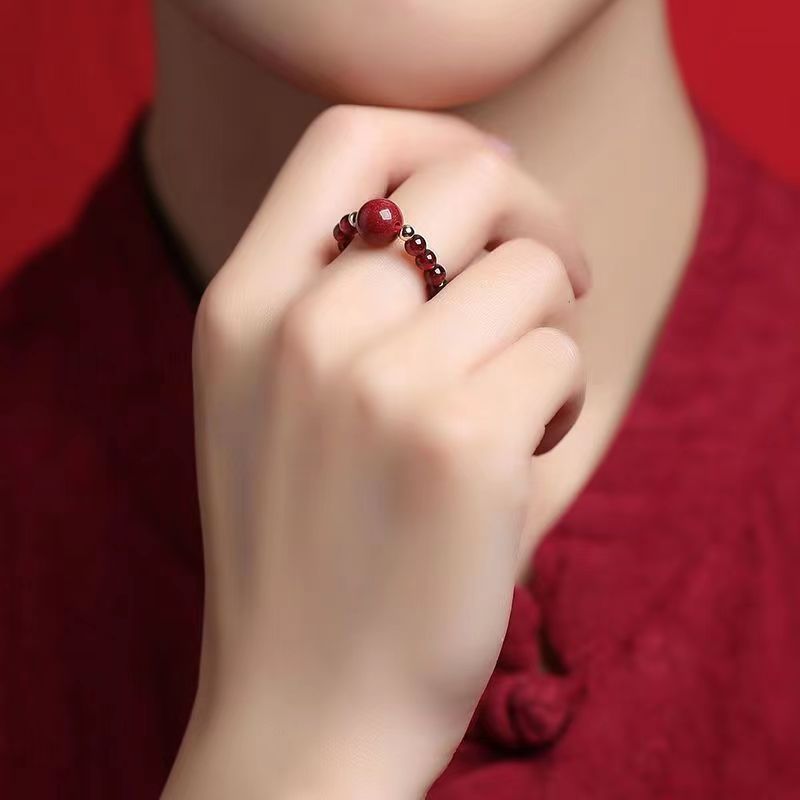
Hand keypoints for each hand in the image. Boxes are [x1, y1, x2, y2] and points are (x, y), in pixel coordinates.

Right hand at [163, 105, 588, 799]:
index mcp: (242, 308)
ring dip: (544, 332)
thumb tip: (467, 195)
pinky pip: (560, 360)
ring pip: (532, 273)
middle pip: (466, 181)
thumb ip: (339, 293)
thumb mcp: (269, 400)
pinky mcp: (463, 444)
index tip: (491, 183)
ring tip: (511, 408)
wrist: (305, 704)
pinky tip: (519, 463)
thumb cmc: (305, 549)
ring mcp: (380, 383)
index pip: (347, 137)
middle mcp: (302, 328)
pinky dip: (560, 403)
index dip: (438, 137)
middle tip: (556, 276)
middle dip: (535, 214)